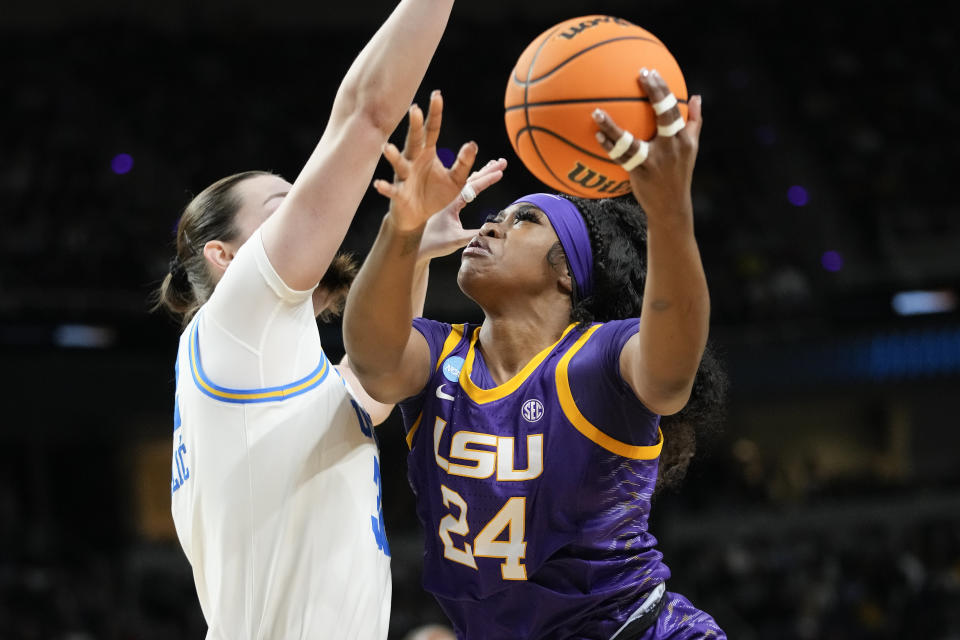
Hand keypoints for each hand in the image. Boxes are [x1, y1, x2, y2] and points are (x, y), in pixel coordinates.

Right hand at [374, 90, 481, 231]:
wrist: (419, 217)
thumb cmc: (436, 195)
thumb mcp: (457, 180)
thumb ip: (464, 163)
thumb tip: (472, 144)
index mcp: (428, 153)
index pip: (432, 129)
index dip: (435, 113)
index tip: (437, 95)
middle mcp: (413, 160)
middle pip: (414, 140)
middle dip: (415, 126)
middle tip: (415, 109)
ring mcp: (404, 176)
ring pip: (399, 163)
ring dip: (393, 156)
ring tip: (386, 147)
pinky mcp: (399, 194)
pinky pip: (392, 189)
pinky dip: (385, 187)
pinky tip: (380, 185)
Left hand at [418, 158, 507, 261]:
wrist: (417, 247)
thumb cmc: (433, 243)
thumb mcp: (455, 239)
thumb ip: (474, 234)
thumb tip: (492, 230)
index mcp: (451, 202)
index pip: (473, 187)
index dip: (487, 179)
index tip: (500, 171)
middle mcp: (449, 197)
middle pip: (471, 180)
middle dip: (487, 170)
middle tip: (502, 161)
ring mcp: (448, 201)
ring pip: (466, 183)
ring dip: (480, 174)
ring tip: (492, 164)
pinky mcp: (448, 206)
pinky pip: (462, 191)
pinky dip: (472, 183)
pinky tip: (476, 179)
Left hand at [592, 68, 702, 222]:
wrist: (671, 206)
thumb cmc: (679, 173)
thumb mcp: (691, 148)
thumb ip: (693, 122)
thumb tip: (697, 96)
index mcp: (683, 138)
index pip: (674, 108)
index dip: (663, 89)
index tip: (649, 72)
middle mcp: (671, 147)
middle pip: (664, 116)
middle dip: (655, 93)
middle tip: (639, 74)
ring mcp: (654, 161)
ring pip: (631, 141)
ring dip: (612, 127)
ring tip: (596, 112)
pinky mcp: (640, 174)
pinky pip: (621, 158)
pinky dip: (609, 146)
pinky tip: (597, 135)